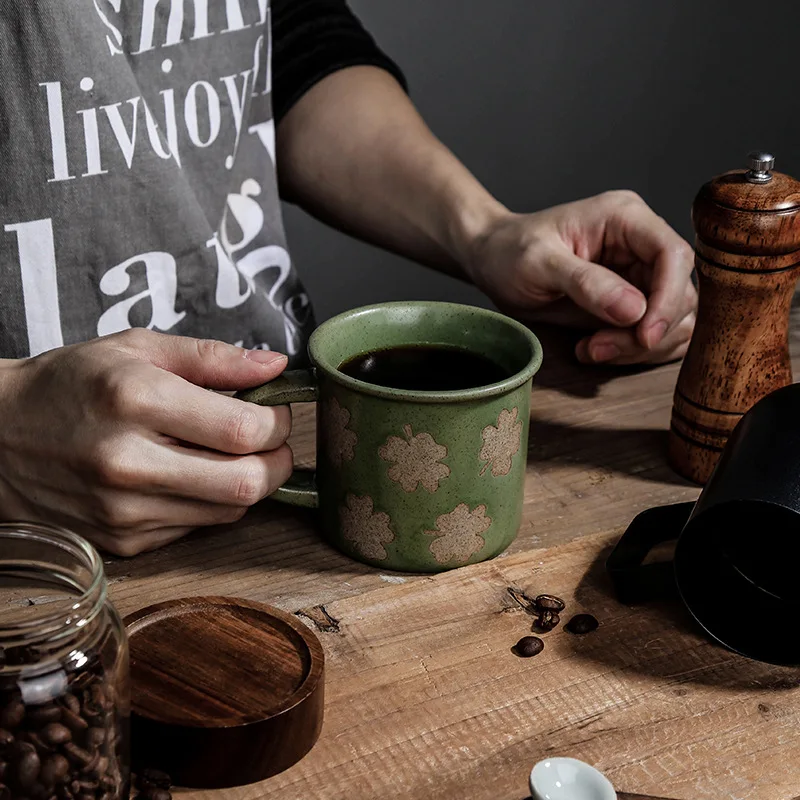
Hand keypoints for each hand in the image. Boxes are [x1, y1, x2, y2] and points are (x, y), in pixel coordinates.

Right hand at [0, 330, 292, 555]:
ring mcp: (124, 510)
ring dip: (248, 483)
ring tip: (230, 454)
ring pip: (230, 511)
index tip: (276, 412)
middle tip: (272, 442)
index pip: (244, 430)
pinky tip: (192, 477)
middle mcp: (129, 462)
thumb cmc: (71, 384)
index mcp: (136, 400)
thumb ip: (213, 357)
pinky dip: (212, 503)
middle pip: (247, 483)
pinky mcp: (123, 541)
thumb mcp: (136, 348)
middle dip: (279, 462)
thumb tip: (277, 366)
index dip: (278, 423)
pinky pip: (199, 527)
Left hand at [465, 191, 696, 364]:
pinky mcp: (633, 302)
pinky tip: (594, 349)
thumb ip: (586, 283)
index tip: (644, 335)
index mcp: (625, 218)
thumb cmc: (510, 252)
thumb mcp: (538, 263)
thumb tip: (635, 310)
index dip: (668, 299)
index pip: (674, 255)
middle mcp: (641, 244)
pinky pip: (655, 335)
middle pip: (680, 294)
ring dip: (637, 347)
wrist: (494, 261)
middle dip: (644, 332)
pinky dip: (632, 352)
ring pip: (673, 321)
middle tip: (598, 348)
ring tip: (590, 349)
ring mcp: (640, 274)